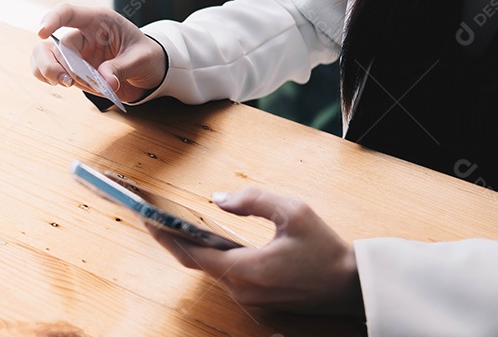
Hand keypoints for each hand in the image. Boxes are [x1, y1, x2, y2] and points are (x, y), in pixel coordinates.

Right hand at [30, 4, 166, 103]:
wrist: (148, 71)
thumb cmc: (146, 55)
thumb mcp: (141, 58)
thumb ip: (122, 67)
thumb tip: (105, 80)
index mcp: (98, 21)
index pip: (69, 13)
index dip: (52, 19)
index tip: (42, 32)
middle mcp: (82, 35)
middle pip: (53, 44)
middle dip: (52, 63)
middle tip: (67, 81)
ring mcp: (75, 54)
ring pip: (44, 57)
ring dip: (49, 73)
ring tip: (69, 85)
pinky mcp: (73, 70)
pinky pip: (50, 73)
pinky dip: (51, 80)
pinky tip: (66, 85)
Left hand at [147, 187, 364, 317]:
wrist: (351, 284)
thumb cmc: (325, 248)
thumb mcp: (293, 212)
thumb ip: (253, 201)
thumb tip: (218, 199)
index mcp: (246, 270)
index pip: (193, 253)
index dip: (166, 236)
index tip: (147, 218)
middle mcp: (241, 289)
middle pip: (195, 263)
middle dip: (171, 240)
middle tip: (150, 217)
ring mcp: (248, 297)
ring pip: (209, 270)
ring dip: (191, 248)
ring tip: (169, 223)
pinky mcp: (256, 298)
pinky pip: (224, 276)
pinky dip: (209, 257)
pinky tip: (202, 239)